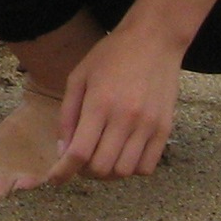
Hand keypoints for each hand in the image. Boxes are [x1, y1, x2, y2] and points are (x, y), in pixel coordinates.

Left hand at [49, 23, 183, 182]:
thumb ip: (67, 115)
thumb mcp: (78, 77)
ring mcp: (148, 125)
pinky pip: (147, 167)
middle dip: (84, 172)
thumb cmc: (111, 56)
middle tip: (80, 161)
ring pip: (124, 172)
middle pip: (101, 168)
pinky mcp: (165, 129)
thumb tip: (62, 151)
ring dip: (108, 172)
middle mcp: (125, 118)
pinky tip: (123, 154)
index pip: (79, 153)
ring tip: (101, 156)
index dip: (63, 172)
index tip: (55, 180)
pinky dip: (131, 169)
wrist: (154, 40)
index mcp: (99, 104)